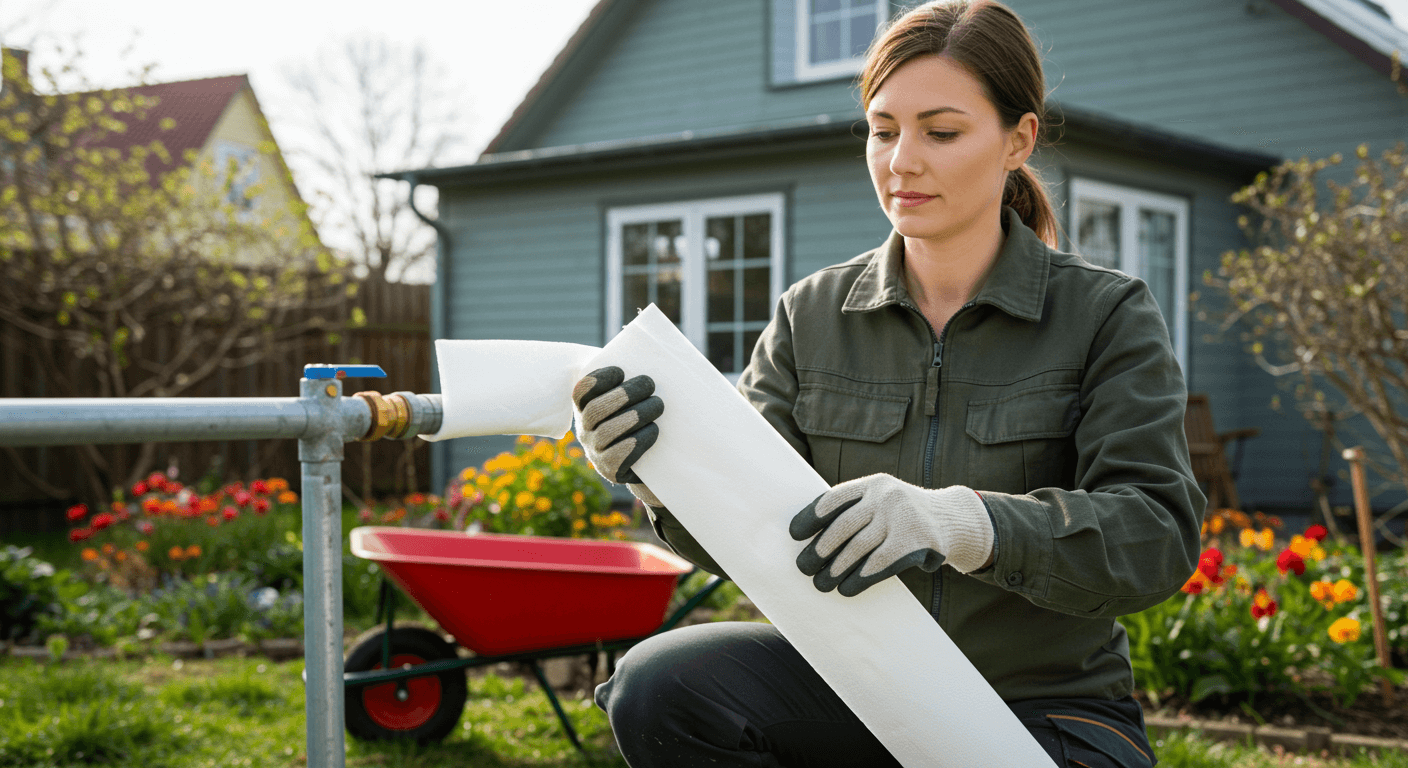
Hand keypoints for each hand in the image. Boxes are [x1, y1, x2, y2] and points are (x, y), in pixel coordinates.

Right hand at [572, 367, 663, 504]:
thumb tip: (648, 350)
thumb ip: (630, 377)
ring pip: (608, 431)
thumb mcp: (630, 397)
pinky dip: (638, 440)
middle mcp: (585, 429)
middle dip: (624, 394)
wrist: (648, 461)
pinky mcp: (609, 470)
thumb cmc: (640, 418)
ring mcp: (595, 451)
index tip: (622, 371)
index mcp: (586, 408)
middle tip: (650, 384)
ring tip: (658, 405)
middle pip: (596, 409)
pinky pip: (619, 455)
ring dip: (635, 415)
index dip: (599, 379)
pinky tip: (654, 429)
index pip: (583, 391)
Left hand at [789, 474, 993, 596]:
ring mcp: (902, 518)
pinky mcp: (915, 542)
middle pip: (843, 526)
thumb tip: (810, 537)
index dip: (811, 516)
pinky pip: (879, 563)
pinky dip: (859, 578)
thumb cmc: (903, 515)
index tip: (793, 534)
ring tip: (821, 582)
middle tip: (803, 566)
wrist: (952, 519)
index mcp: (872, 484)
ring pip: (859, 547)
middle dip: (819, 549)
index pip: (834, 498)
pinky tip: (846, 587)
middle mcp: (886, 497)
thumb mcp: (882, 500)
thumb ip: (855, 510)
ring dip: (835, 568)